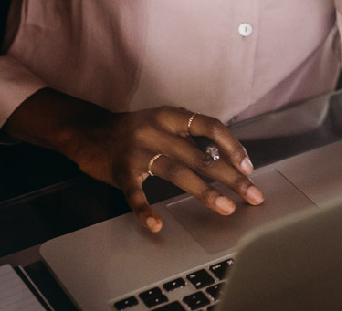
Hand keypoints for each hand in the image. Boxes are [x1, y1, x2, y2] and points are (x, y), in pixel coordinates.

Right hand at [76, 106, 263, 232]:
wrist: (89, 131)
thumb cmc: (135, 131)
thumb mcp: (165, 123)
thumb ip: (190, 137)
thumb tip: (227, 160)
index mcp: (172, 116)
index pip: (210, 126)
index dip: (232, 146)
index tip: (248, 168)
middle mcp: (157, 129)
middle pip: (200, 155)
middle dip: (230, 177)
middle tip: (252, 195)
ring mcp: (138, 150)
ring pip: (177, 172)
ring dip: (205, 192)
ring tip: (226, 209)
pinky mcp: (120, 170)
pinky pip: (134, 194)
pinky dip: (145, 211)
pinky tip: (157, 225)